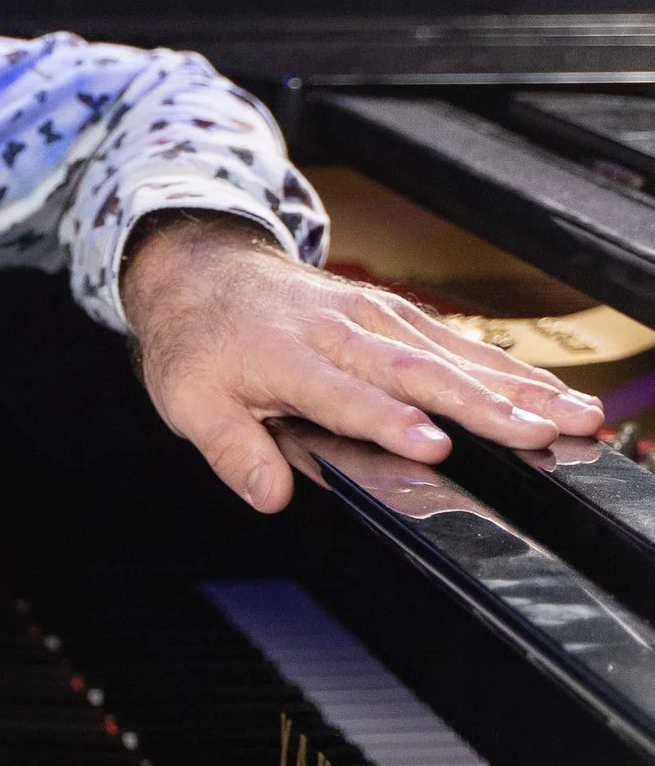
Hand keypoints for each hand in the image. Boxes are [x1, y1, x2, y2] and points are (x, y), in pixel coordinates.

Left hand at [120, 211, 605, 514]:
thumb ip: (232, 451)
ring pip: (455, 355)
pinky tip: (553, 394)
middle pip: (422, 372)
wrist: (203, 270)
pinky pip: (459, 343)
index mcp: (291, 358)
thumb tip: (269, 495)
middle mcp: (343, 332)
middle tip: (546, 432)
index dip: (391, 421)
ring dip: (519, 386)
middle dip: (488, 404)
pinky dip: (510, 368)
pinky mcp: (397, 315)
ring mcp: (377, 318)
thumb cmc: (200, 342)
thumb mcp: (189, 403)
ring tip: (576, 416)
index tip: (435, 444)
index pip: (348, 396)